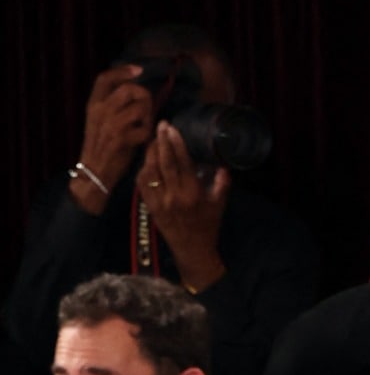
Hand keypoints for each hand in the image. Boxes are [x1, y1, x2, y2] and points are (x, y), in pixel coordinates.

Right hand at [73, 64, 154, 209]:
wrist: (95, 171)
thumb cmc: (104, 146)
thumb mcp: (102, 120)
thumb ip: (114, 104)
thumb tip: (137, 90)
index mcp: (93, 104)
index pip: (104, 78)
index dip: (122, 71)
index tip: (139, 70)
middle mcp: (100, 111)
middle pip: (130, 90)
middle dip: (145, 98)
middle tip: (147, 111)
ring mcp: (110, 124)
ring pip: (140, 108)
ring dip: (149, 117)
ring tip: (145, 127)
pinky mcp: (121, 139)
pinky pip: (145, 129)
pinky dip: (149, 134)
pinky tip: (144, 140)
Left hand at [135, 121, 228, 291]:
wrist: (192, 249)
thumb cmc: (208, 226)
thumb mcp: (219, 205)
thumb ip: (221, 184)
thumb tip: (222, 165)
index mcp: (192, 194)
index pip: (182, 163)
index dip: (176, 144)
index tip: (172, 129)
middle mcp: (173, 196)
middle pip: (164, 163)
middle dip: (161, 141)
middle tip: (161, 125)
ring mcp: (159, 201)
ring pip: (150, 170)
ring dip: (151, 153)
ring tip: (155, 140)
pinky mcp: (149, 205)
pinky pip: (142, 182)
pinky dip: (144, 168)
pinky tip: (148, 160)